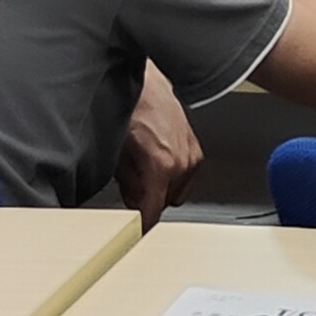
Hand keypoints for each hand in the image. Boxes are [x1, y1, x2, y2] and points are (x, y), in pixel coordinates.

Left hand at [119, 66, 202, 222]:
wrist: (146, 83)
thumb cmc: (131, 108)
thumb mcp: (118, 155)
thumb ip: (128, 187)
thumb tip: (133, 204)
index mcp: (162, 166)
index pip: (152, 213)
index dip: (139, 225)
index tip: (132, 232)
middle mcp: (182, 163)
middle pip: (164, 204)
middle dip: (147, 201)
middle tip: (130, 186)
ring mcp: (192, 156)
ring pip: (175, 192)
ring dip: (160, 188)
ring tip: (143, 168)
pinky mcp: (196, 149)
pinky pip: (185, 178)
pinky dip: (172, 176)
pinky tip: (158, 161)